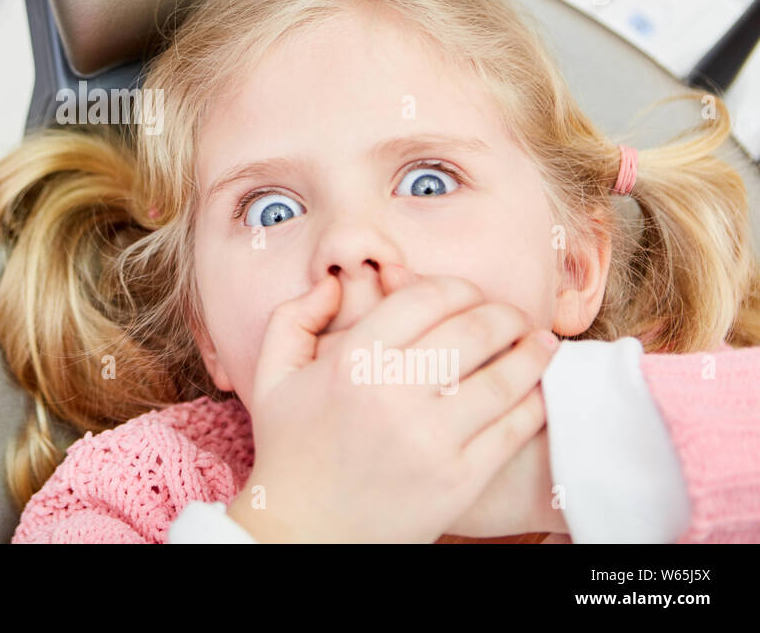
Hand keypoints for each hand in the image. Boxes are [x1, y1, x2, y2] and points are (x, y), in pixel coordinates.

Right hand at [226, 265, 557, 542]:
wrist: (305, 532)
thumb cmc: (291, 449)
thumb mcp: (274, 375)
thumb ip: (294, 316)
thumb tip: (334, 282)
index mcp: (352, 361)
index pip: (429, 297)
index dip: (458, 287)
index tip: (467, 296)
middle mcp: (394, 395)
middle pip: (476, 329)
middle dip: (504, 314)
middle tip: (512, 317)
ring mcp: (432, 440)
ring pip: (506, 377)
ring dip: (533, 352)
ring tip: (540, 344)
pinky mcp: (459, 479)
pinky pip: (514, 428)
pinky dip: (534, 402)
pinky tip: (535, 390)